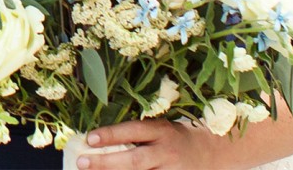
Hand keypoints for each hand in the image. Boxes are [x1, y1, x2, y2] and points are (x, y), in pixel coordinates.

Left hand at [74, 119, 232, 169]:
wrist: (210, 153)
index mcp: (163, 131)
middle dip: (107, 163)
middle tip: (82, 161)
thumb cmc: (175, 138)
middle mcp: (167, 152)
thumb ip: (137, 134)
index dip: (112, 134)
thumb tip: (97, 140)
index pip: (134, 131)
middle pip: (135, 160)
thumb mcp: (160, 129)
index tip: (90, 138)